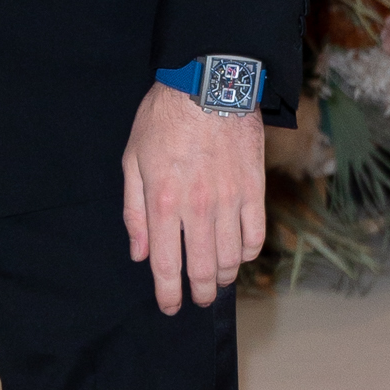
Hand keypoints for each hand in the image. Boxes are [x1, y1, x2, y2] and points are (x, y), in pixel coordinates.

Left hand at [121, 82, 266, 315]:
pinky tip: (239, 253)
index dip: (168, 293)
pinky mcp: (255, 189)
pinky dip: (248, 252)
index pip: (166, 264)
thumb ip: (134, 211)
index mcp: (163, 203)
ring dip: (225, 276)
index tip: (170, 307)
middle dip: (200, 293)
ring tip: (218, 280)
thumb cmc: (163, 119)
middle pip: (204, 269)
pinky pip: (256, 234)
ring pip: (232, 257)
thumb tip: (139, 253)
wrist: (209, 83)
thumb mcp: (132, 160)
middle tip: (198, 300)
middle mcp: (198, 208)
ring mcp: (230, 200)